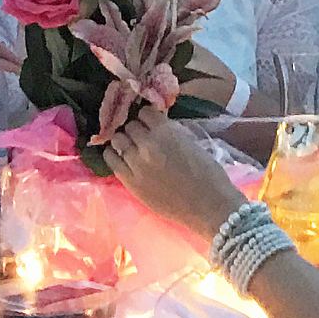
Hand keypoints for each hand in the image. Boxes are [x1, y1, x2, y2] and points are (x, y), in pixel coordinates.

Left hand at [104, 109, 246, 244]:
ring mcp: (136, 164)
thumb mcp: (190, 141)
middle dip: (136, 128)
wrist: (208, 205)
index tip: (151, 123)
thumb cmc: (208, 173)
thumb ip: (170, 130)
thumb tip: (156, 124)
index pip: (144, 112)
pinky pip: (111, 160)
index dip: (148, 117)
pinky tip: (121, 158)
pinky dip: (114, 155)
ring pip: (117, 140)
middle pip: (129, 125)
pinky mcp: (129, 182)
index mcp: (166, 131)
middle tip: (142, 136)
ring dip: (124, 141)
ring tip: (131, 147)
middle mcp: (147, 144)